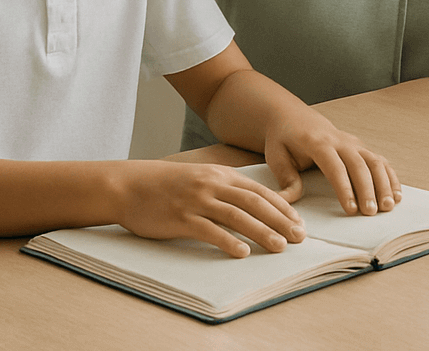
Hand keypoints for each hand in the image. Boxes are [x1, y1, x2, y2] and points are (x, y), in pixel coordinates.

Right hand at [116, 161, 305, 257]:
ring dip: (261, 232)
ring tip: (279, 247)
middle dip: (280, 221)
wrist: (129, 185)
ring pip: (237, 216)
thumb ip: (224, 188)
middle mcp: (212, 185)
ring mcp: (197, 200)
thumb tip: (252, 206)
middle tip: (299, 237)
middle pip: (254, 203)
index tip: (298, 222)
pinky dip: (228, 241)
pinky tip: (241, 253)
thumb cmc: (166, 184)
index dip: (282, 207)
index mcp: (220, 175)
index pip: (259, 191)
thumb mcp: (200, 178)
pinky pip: (209, 230)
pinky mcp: (181, 217)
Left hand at [264, 107, 401, 216]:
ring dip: (383, 184)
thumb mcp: (276, 157)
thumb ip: (286, 180)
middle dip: (367, 189)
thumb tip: (286, 202)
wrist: (293, 116)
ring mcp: (353, 142)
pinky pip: (380, 161)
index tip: (351, 209)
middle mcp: (339, 140)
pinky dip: (390, 177)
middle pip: (358, 164)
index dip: (344, 188)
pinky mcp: (360, 147)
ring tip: (387, 206)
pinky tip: (396, 194)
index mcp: (317, 142)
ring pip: (374, 161)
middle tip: (371, 212)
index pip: (334, 166)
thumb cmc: (283, 138)